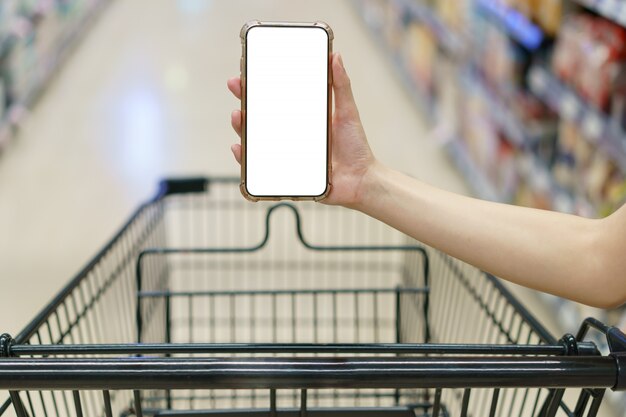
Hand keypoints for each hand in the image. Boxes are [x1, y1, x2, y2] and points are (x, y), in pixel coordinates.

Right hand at [227, 52, 375, 206]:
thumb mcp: (347, 112)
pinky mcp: (285, 174)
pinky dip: (246, 160)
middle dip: (244, 101)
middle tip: (236, 87)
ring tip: (239, 116)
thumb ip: (341, 86)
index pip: (275, 99)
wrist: (361, 180)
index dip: (258, 86)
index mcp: (302, 118)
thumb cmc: (356, 147)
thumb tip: (336, 56)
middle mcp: (290, 135)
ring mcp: (285, 154)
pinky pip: (259, 169)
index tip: (245, 72)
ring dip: (242, 128)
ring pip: (255, 140)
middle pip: (260, 117)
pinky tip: (240, 148)